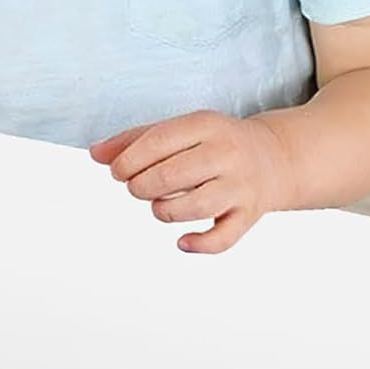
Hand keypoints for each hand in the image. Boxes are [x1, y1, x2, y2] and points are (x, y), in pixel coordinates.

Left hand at [88, 111, 293, 253]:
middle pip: (171, 176)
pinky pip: (223, 238)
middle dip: (141, 187)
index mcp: (205, 125)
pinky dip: (199, 244)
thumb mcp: (180, 130)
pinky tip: (182, 241)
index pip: (157, 143)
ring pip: (195, 207)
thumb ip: (135, 139)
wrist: (274, 157)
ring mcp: (240, 186)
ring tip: (159, 205)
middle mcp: (226, 153)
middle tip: (137, 188)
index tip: (117, 172)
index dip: (127, 161)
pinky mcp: (249, 215)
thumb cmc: (214, 143)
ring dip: (165, 211)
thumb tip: (95, 154)